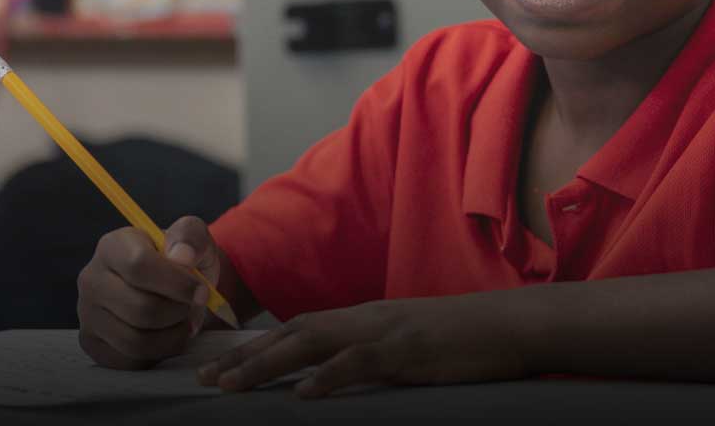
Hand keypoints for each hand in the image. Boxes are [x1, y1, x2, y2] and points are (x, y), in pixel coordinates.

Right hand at [76, 217, 223, 369]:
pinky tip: (165, 335)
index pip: (139, 266)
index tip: (201, 290)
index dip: (177, 283)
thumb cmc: (181, 262)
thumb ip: (190, 236)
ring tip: (181, 322)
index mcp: (112, 246)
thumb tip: (181, 256)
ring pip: (136, 340)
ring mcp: (87, 313)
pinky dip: (158, 353)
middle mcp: (91, 279)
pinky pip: (130, 360)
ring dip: (172, 336)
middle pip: (141, 309)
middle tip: (190, 307)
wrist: (173, 289)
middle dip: (178, 312)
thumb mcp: (193, 239)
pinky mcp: (92, 343)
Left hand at [196, 294, 529, 398]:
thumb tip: (338, 380)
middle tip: (204, 379)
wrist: (510, 324)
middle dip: (246, 356)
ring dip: (267, 364)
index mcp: (363, 319)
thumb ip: (372, 358)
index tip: (221, 367)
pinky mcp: (407, 350)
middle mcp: (364, 319)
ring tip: (231, 386)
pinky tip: (301, 394)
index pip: (299, 328)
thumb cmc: (463, 341)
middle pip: (292, 333)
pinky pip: (359, 362)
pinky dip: (327, 377)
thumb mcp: (408, 347)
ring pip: (312, 343)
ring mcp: (384, 332)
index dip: (257, 346)